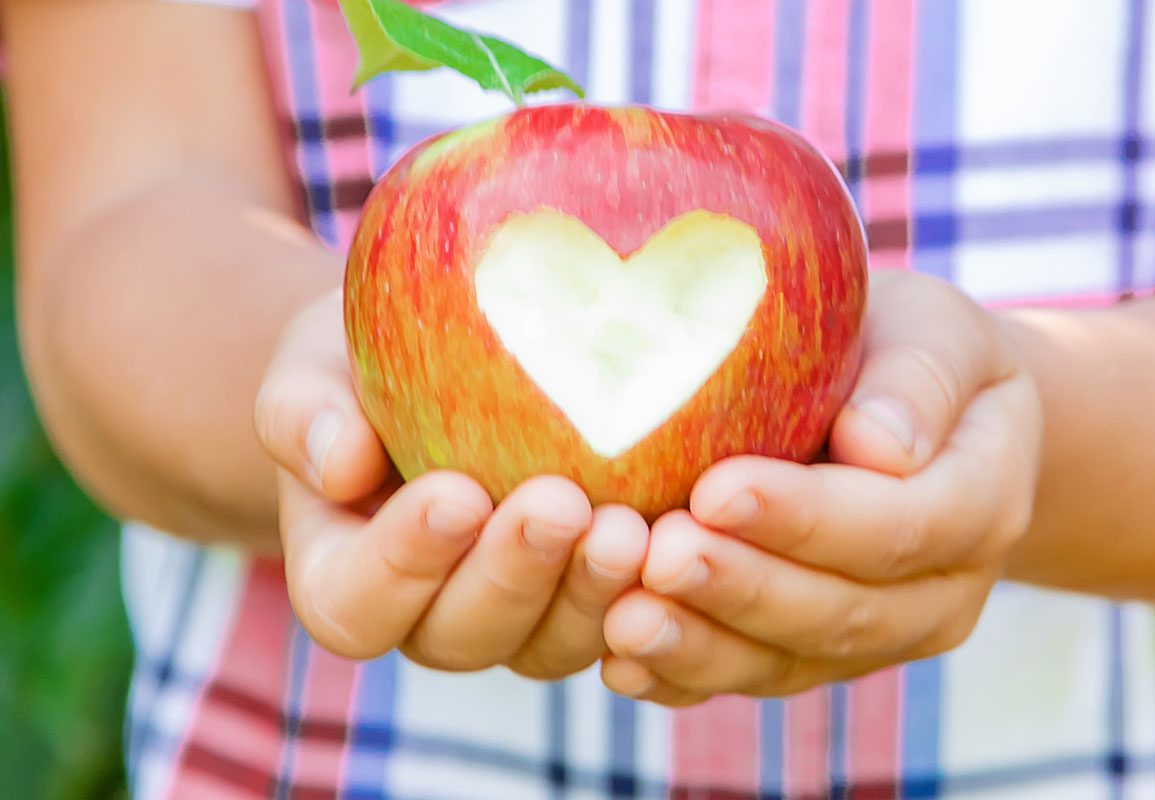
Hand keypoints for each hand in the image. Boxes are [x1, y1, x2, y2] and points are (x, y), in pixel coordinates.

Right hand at [254, 289, 648, 677]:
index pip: (357, 602)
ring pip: (550, 644)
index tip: (454, 494)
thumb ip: (303, 413)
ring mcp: (515, 617)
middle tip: (559, 505)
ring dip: (591, 593)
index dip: (402, 564)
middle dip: (513, 576)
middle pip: (462, 636)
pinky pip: (619, 621)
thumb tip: (336, 463)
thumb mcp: (313, 366)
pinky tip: (682, 531)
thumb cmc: (362, 367)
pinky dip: (652, 592)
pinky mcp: (584, 597)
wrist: (438, 368)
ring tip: (630, 526)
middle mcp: (429, 616)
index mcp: (346, 578)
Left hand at [599, 271, 1042, 704]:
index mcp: (981, 503)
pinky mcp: (809, 655)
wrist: (911, 420)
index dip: (807, 517)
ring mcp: (872, 637)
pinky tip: (621, 659)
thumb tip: (877, 445)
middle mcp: (937, 594)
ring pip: (786, 661)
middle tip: (658, 555)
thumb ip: (919, 381)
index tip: (717, 488)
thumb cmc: (911, 355)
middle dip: (741, 587)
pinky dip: (682, 674)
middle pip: (840, 610)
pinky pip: (747, 678)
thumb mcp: (936, 334)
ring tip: (625, 618)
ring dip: (700, 644)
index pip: (901, 525)